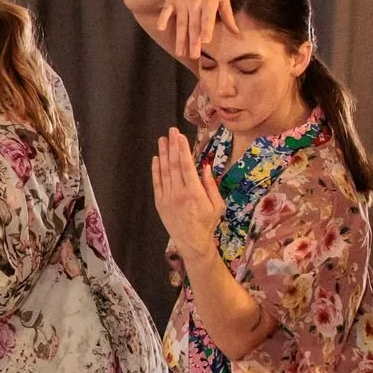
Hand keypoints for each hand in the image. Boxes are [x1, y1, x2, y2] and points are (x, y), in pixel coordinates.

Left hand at [151, 128, 223, 257]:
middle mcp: (178, 193)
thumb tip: (206, 166)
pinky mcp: (160, 203)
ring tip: (162, 140)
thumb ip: (211, 184)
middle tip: (171, 131)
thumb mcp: (217, 204)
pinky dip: (156, 170)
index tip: (181, 137)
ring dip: (163, 154)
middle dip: (172, 146)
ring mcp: (167, 198)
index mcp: (194, 192)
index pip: (186, 166)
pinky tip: (156, 158)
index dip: (182, 150)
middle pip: (174, 165)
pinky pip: (157, 183)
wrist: (191, 241)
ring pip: (164, 172)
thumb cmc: (207, 222)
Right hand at [158, 0, 239, 61]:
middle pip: (194, 25)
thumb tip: (237, 32)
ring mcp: (182, 2)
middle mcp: (196, 2)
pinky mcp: (171, 1)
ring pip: (181, 23)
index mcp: (210, 1)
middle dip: (193, 40)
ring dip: (180, 38)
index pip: (207, 18)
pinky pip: (167, 12)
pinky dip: (163, 19)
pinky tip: (161, 28)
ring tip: (180, 53)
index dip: (206, 29)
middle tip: (193, 56)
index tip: (205, 41)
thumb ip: (227, 15)